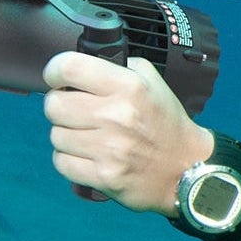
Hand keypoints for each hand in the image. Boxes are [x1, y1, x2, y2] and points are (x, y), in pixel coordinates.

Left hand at [41, 51, 211, 212]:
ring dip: (65, 135)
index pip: (70, 67)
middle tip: (73, 110)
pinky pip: (61, 162)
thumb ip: (118, 66)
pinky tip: (85, 155)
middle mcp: (117, 116)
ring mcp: (110, 149)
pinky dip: (68, 159)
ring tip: (86, 135)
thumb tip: (81, 64)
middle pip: (54, 104)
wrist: (186, 168)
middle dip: (59, 105)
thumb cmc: (165, 124)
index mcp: (129, 87)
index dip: (55, 70)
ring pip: (55, 135)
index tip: (56, 77)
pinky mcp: (104, 176)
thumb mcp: (151, 82)